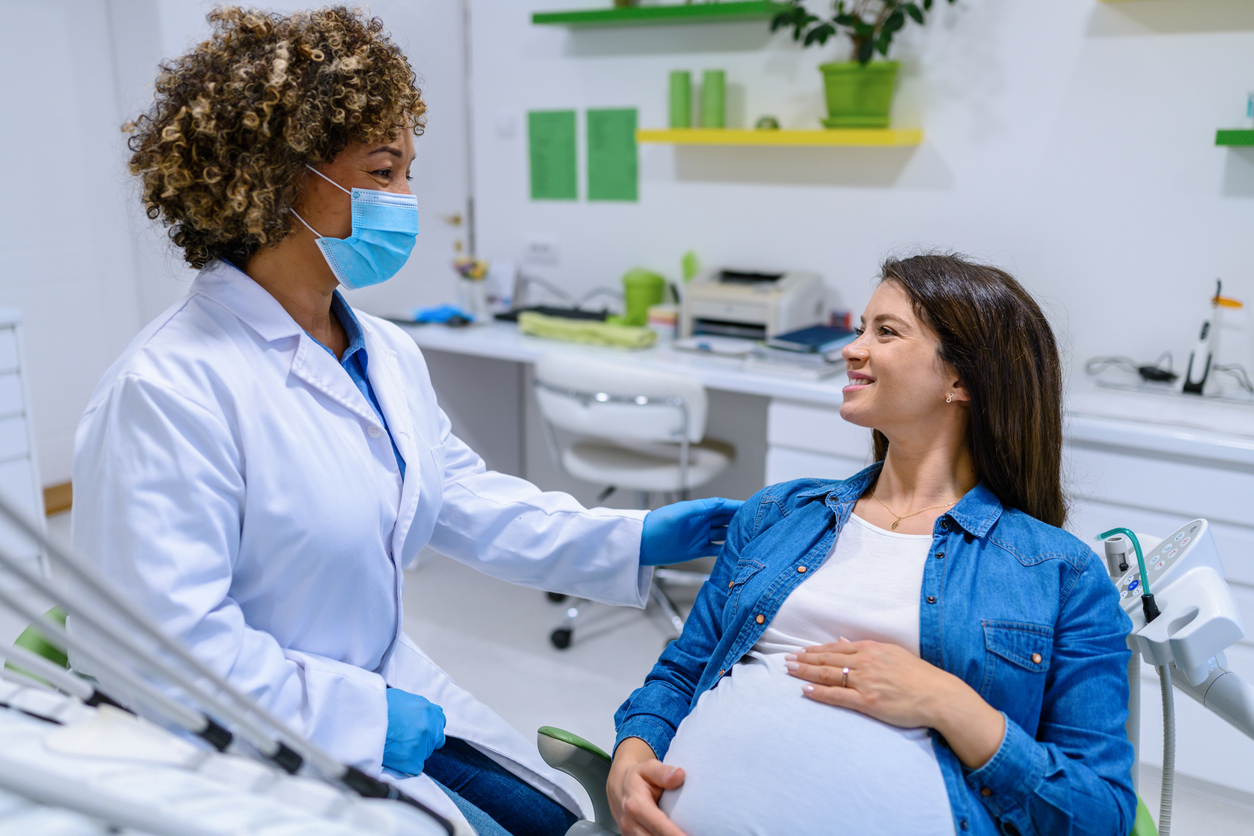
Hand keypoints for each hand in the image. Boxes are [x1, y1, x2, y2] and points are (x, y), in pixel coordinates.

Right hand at [382, 687, 445, 775]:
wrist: (362, 717)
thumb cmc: (378, 706)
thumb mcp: (403, 698)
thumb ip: (419, 707)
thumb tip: (426, 714)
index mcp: (429, 709)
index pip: (440, 722)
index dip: (429, 727)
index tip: (419, 731)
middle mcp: (430, 726)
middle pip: (436, 740)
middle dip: (424, 741)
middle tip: (406, 741)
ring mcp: (423, 744)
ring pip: (424, 754)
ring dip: (413, 753)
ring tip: (394, 747)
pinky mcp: (413, 760)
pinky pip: (415, 768)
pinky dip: (406, 766)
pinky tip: (394, 757)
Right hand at [608, 738, 687, 835]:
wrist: (618, 786)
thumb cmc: (636, 778)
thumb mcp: (648, 768)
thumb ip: (663, 772)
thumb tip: (680, 775)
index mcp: (635, 805)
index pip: (659, 826)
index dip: (676, 835)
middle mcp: (630, 823)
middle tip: (693, 834)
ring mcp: (629, 834)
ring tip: (686, 834)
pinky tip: (673, 833)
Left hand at [639, 497, 742, 565]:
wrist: (642, 545)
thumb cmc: (656, 525)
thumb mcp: (677, 514)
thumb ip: (698, 508)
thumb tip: (719, 502)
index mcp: (697, 510)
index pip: (722, 506)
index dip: (737, 505)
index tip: (752, 506)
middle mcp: (701, 522)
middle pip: (726, 519)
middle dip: (741, 520)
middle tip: (757, 524)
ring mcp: (700, 536)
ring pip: (724, 534)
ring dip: (736, 535)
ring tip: (751, 539)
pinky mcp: (697, 550)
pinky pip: (716, 549)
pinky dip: (726, 550)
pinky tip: (737, 551)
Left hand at [786, 639, 1004, 768]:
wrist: (937, 695)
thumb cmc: (918, 676)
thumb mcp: (892, 653)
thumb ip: (867, 648)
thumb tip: (843, 641)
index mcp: (871, 649)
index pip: (835, 648)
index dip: (815, 650)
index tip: (800, 651)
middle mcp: (864, 662)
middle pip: (826, 659)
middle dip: (804, 659)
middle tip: (786, 660)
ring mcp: (865, 681)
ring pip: (828, 675)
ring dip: (806, 672)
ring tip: (790, 670)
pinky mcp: (867, 701)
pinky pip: (837, 696)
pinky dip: (819, 693)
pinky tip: (806, 690)